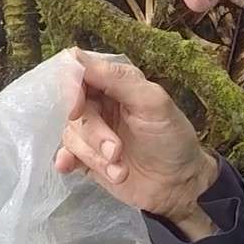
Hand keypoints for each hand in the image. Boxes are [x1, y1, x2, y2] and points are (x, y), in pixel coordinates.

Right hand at [56, 50, 220, 235]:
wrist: (178, 185)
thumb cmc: (172, 139)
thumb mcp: (153, 103)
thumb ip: (118, 78)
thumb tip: (76, 58)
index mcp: (116, 83)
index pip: (78, 71)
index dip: (71, 87)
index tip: (77, 109)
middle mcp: (100, 104)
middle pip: (73, 107)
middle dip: (94, 134)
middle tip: (117, 152)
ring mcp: (92, 132)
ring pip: (71, 134)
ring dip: (94, 156)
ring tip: (120, 170)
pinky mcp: (87, 157)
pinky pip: (65, 153)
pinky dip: (66, 160)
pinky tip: (68, 167)